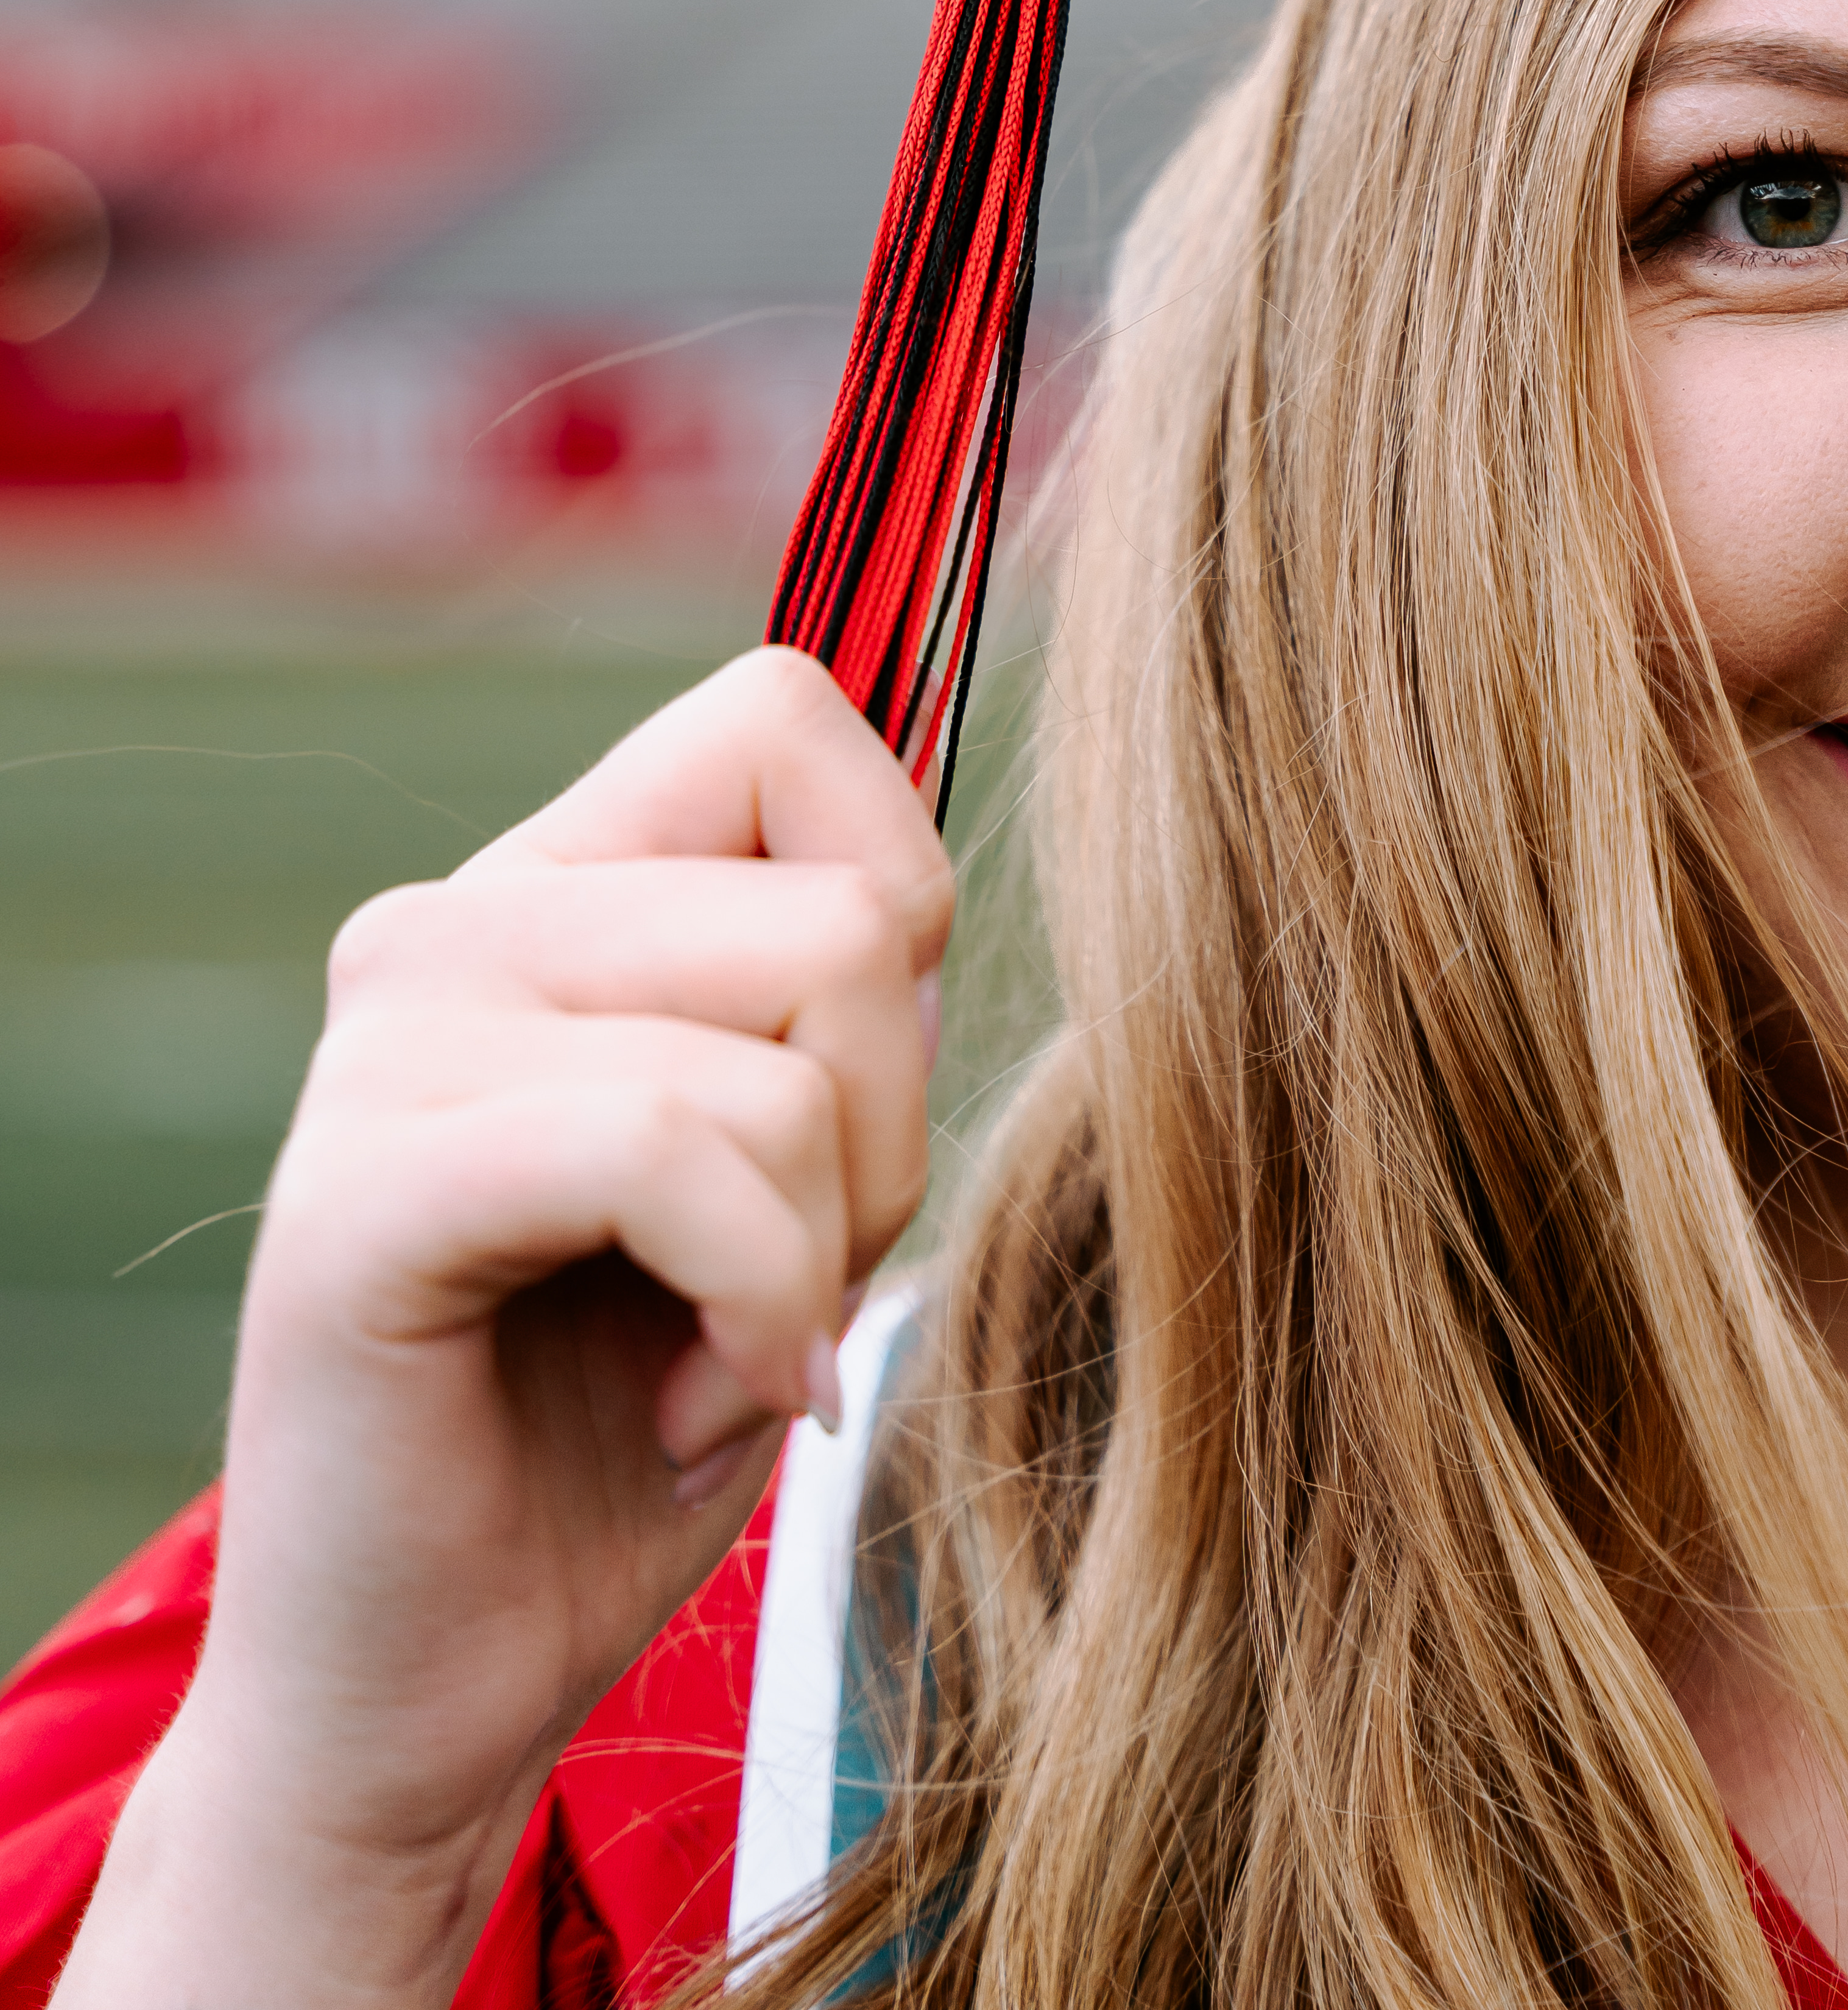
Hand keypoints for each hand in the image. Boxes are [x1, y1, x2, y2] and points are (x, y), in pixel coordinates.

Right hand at [55, 646, 952, 2009]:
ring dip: (818, 1254)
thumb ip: (830, 998)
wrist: (435, 1695)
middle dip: (887, 1139)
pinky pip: (674, 1154)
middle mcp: (454, 918)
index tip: (836, 1106)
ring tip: (711, 1345)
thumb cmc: (630, 1426)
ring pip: (793, 1051)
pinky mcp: (369, 1185)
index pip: (786, 716)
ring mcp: (395, 1038)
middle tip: (776, 1281)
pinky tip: (682, 1407)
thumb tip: (913, 897)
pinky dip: (751, 1309)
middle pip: (852, 915)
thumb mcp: (787, 1170)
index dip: (892, 903)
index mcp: (552, 885)